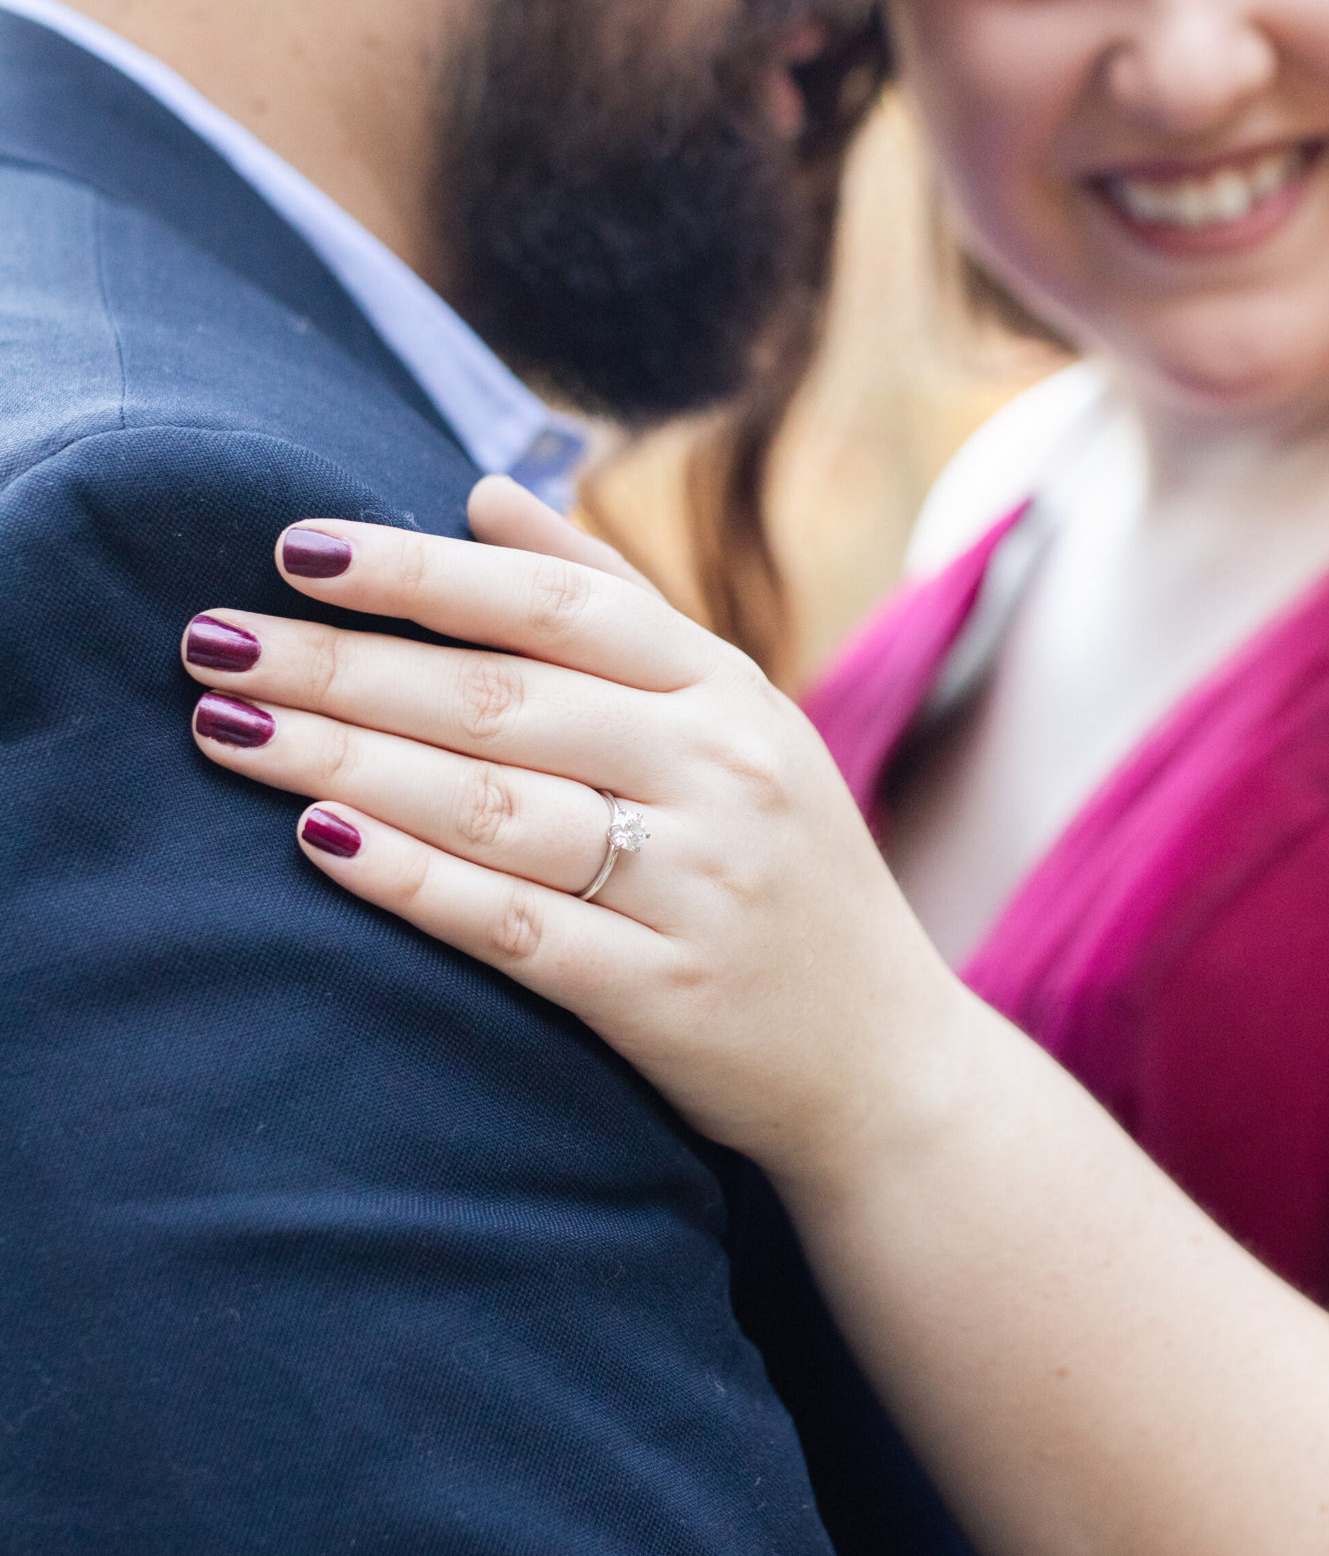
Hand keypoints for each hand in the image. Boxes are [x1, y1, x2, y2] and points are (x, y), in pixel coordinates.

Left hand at [180, 482, 969, 1190]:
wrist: (889, 1065)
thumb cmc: (782, 866)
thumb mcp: (735, 714)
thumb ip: (612, 600)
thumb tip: (483, 490)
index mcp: (726, 688)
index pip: (553, 602)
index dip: (419, 570)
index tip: (294, 546)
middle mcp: (715, 770)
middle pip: (498, 697)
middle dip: (340, 663)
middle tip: (211, 637)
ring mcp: (692, 883)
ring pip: (490, 802)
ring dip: (344, 759)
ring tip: (226, 727)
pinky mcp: (662, 995)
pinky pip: (514, 926)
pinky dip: (410, 878)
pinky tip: (315, 839)